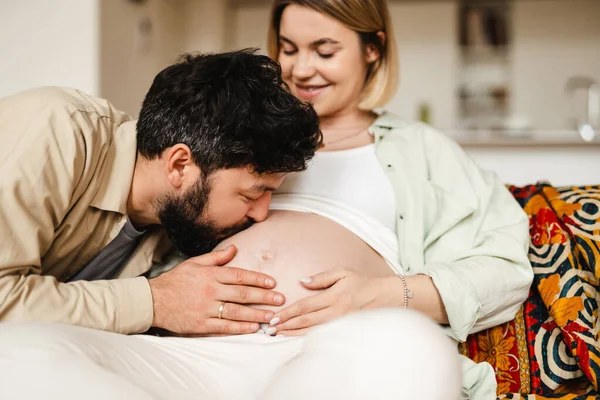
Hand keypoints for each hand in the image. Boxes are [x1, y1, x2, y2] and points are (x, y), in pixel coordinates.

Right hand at [148, 245, 284, 334]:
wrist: (153, 301)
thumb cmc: (175, 281)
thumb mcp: (194, 263)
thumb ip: (216, 258)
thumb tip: (234, 249)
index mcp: (210, 275)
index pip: (239, 275)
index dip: (258, 279)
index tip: (272, 283)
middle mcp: (210, 291)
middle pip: (242, 294)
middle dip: (264, 297)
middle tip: (280, 299)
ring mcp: (206, 308)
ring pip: (237, 312)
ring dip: (256, 314)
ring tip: (272, 316)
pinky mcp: (201, 324)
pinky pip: (224, 326)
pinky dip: (240, 328)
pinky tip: (253, 328)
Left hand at [268, 267, 401, 335]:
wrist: (385, 297)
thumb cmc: (362, 283)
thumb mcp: (342, 272)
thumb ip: (321, 277)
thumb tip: (302, 281)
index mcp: (332, 297)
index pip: (304, 306)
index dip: (287, 313)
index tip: (274, 317)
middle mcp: (335, 313)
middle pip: (305, 321)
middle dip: (285, 326)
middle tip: (268, 330)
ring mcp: (340, 324)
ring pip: (312, 331)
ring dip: (293, 334)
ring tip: (278, 336)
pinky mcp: (344, 330)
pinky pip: (322, 336)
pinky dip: (307, 338)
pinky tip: (297, 339)